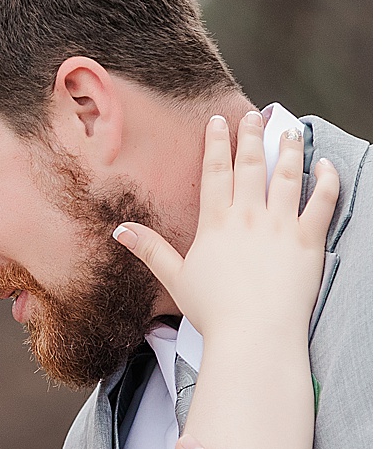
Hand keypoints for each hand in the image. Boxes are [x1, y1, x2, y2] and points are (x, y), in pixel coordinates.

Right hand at [113, 110, 337, 343]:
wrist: (254, 333)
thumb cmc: (214, 311)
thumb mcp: (175, 278)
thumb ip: (150, 249)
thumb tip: (120, 230)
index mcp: (216, 224)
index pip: (215, 173)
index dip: (216, 144)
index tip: (219, 122)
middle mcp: (249, 217)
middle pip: (251, 165)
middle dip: (252, 136)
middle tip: (255, 116)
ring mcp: (281, 225)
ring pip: (287, 175)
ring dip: (290, 149)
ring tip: (291, 131)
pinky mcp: (308, 239)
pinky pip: (323, 201)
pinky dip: (327, 179)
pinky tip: (325, 165)